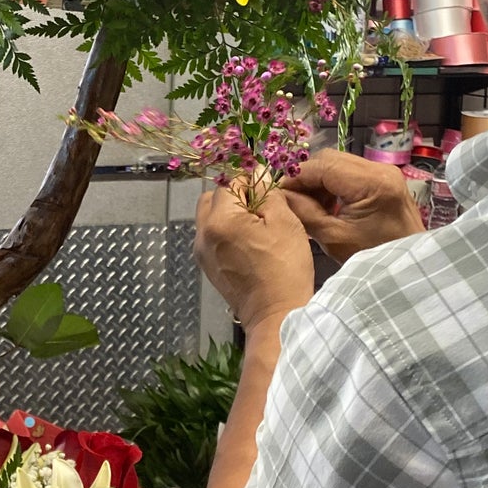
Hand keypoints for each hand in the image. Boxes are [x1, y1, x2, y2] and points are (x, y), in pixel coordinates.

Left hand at [194, 181, 314, 334]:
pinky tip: (249, 244)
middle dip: (236, 196)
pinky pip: (211, 237)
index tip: (269, 192)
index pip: (231, 183)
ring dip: (229, 213)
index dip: (252, 182)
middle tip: (262, 209)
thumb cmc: (285, 269)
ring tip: (256, 227)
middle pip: (213, 198)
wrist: (275, 315)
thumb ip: (267, 192)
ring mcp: (201, 252)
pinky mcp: (207, 266)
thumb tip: (258, 172)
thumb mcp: (284, 222)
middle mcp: (203, 234)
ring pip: (210, 217)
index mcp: (220, 220)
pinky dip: (226, 232)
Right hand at [279, 152, 423, 264]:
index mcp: (372, 182)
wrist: (408, 270)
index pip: (322, 166)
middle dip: (306, 177)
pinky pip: (349, 172)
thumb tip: (280, 194)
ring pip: (338, 163)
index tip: (278, 193)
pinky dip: (332, 184)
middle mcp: (381, 168)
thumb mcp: (332, 237)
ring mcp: (385, 172)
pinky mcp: (384, 179)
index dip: (296, 177)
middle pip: (330, 159)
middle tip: (291, 200)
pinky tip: (326, 204)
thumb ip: (303, 211)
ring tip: (309, 205)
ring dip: (318, 180)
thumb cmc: (372, 257)